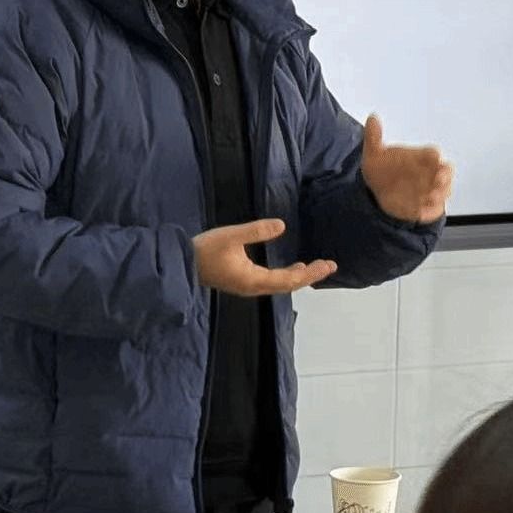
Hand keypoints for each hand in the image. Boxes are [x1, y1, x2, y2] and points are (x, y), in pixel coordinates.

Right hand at [193, 219, 337, 296]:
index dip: (310, 272)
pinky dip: (287, 276)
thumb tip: (282, 225)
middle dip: (310, 276)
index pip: (290, 279)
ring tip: (314, 267)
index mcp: (254, 279)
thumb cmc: (205, 250)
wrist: (182, 265)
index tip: (328, 265)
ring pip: (280, 285)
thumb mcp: (231, 236)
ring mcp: (248, 286)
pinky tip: (291, 267)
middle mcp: (254, 287)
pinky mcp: (243, 282)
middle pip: (288, 285)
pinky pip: (272, 282)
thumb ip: (256, 230)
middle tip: (329, 266)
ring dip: (299, 276)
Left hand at [360, 115, 452, 223]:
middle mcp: (430, 173)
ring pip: (444, 191)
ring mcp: (431, 190)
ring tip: (430, 196)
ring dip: (440, 194)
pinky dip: (431, 210)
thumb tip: (372, 117)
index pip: (433, 153)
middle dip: (445, 176)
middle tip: (438, 179)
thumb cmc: (383, 169)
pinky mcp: (428, 206)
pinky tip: (421, 211)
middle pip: (446, 172)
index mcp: (420, 156)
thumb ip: (374, 136)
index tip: (434, 157)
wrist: (379, 193)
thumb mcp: (374, 154)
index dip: (434, 156)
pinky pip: (435, 209)